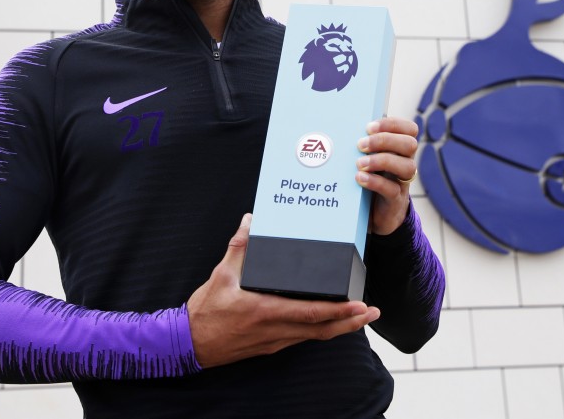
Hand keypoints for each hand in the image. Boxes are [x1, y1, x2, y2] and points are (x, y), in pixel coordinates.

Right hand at [186, 214, 380, 368]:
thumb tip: (250, 219)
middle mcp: (275, 330)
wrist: (190, 343)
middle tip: (373, 311)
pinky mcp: (272, 344)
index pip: (310, 313)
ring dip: (340, 327)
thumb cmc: (206, 310)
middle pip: (322, 329)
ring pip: (315, 336)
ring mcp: (275, 340)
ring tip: (360, 315)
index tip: (360, 304)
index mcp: (265, 311)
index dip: (338, 311)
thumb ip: (239, 246)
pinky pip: (303, 337)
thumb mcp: (220, 275)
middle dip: (351, 321)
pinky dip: (321, 329)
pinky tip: (330, 320)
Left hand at [356, 116, 418, 234]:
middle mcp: (405, 162)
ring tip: (359, 164)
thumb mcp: (369, 159)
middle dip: (384, 140)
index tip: (369, 127)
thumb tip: (342, 128)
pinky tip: (360, 178)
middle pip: (410, 144)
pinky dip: (375, 181)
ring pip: (407, 166)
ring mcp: (402, 182)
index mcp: (400, 149)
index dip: (392, 124)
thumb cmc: (370, 178)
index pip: (410, 129)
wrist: (376, 214)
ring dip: (381, 161)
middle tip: (360, 144)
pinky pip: (392, 189)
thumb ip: (363, 145)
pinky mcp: (395, 200)